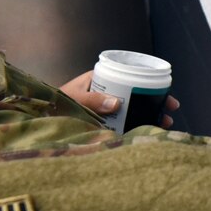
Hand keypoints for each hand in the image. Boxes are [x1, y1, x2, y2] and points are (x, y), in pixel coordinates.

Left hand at [59, 72, 178, 128]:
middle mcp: (104, 92)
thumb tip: (117, 103)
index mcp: (99, 79)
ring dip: (149, 116)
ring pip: (132, 110)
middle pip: (136, 94)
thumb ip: (92, 102)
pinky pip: (123, 123)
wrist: (41, 121)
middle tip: (170, 112)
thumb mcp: (73, 100)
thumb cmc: (53, 106)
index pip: (130, 76)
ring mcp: (104, 108)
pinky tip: (147, 134)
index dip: (150, 84)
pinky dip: (135, 127)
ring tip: (163, 125)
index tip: (164, 93)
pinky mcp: (103, 123)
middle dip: (155, 103)